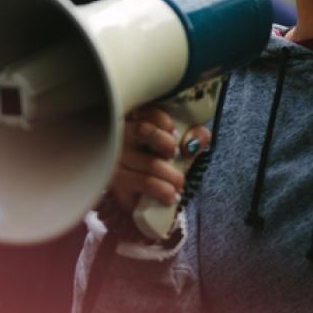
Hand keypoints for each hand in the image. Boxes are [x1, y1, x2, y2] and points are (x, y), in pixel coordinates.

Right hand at [100, 105, 209, 239]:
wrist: (142, 200)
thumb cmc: (160, 166)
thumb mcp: (180, 149)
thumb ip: (193, 138)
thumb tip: (198, 138)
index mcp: (136, 123)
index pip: (145, 111)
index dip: (162, 120)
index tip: (175, 132)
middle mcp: (120, 138)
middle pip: (141, 130)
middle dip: (166, 143)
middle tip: (176, 154)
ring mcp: (114, 160)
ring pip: (148, 162)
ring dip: (171, 175)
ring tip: (180, 183)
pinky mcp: (115, 182)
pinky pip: (143, 182)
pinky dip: (162, 190)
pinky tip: (171, 196)